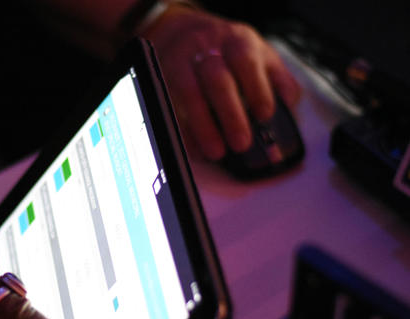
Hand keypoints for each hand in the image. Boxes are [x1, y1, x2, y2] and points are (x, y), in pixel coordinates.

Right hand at [143, 6, 300, 159]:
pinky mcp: (162, 81)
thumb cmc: (223, 49)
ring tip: (216, 152)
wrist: (178, 32)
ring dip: (203, 126)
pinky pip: (170, 106)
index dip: (257, 90)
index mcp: (235, 42)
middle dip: (230, 114)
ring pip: (189, 93)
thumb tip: (290, 107)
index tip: (265, 115)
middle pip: (217, 79)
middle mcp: (206, 50)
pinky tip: (195, 148)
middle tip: (241, 143)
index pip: (246, 62)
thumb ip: (276, 77)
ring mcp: (180, 64)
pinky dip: (183, 130)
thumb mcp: (255, 52)